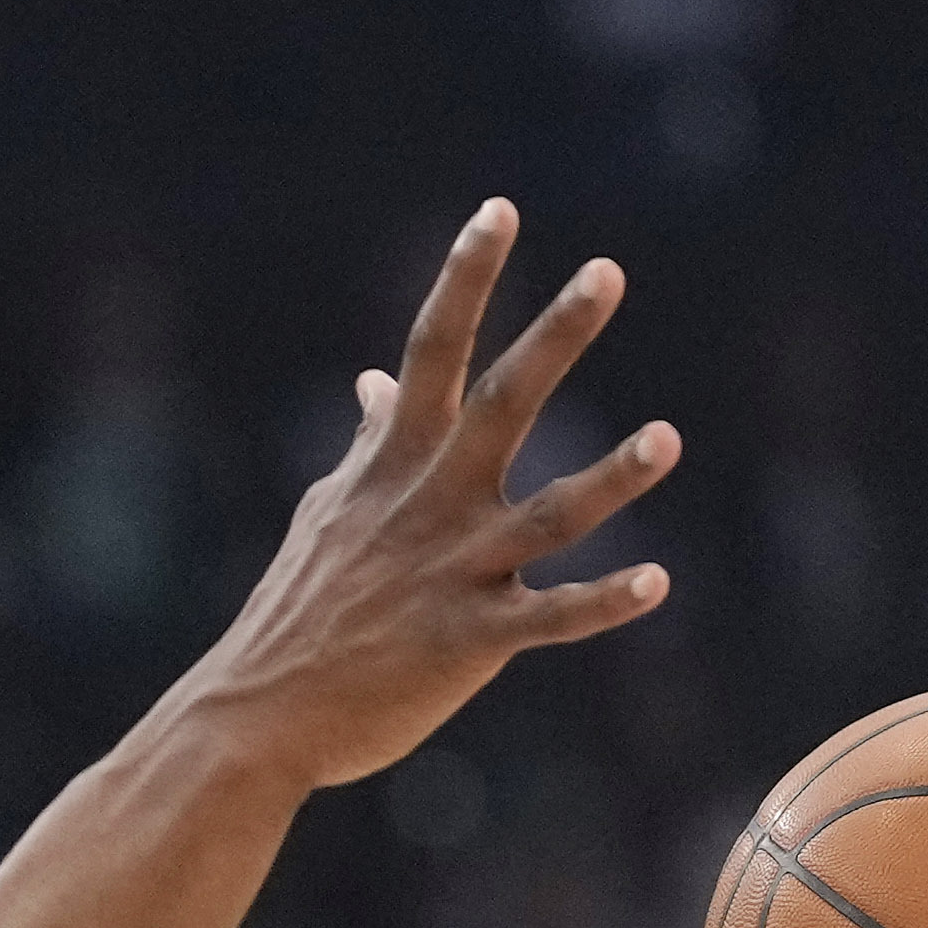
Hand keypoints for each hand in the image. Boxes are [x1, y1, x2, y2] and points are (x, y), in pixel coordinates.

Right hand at [176, 201, 679, 789]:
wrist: (259, 715)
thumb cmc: (296, 611)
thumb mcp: (327, 511)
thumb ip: (368, 447)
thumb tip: (374, 385)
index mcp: (394, 463)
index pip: (430, 348)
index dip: (465, 278)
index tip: (499, 211)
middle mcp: (430, 503)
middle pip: (501, 402)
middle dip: (555, 337)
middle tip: (608, 272)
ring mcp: (453, 571)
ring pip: (549, 515)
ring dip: (612, 477)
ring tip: (668, 437)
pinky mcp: (469, 642)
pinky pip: (551, 619)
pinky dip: (603, 602)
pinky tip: (657, 581)